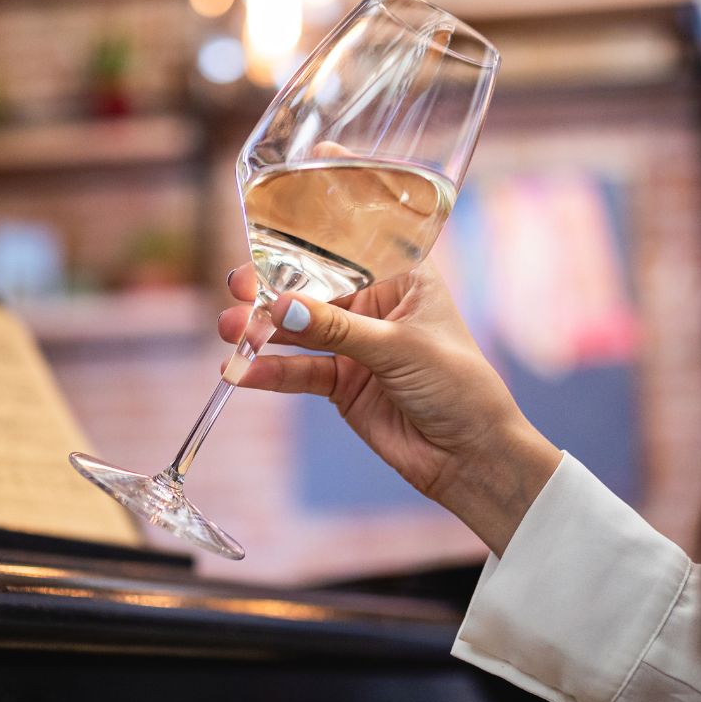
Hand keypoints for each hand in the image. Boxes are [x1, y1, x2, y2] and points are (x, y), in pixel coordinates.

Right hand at [219, 262, 560, 552]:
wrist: (471, 457)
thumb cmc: (459, 387)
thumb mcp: (399, 348)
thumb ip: (338, 328)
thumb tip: (281, 307)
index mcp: (402, 277)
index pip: (345, 250)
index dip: (303, 246)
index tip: (264, 244)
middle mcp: (375, 304)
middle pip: (311, 289)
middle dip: (271, 290)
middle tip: (237, 291)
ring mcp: (355, 344)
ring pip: (297, 330)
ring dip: (261, 331)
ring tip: (229, 333)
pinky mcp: (341, 383)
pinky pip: (298, 371)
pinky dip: (269, 372)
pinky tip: (242, 373)